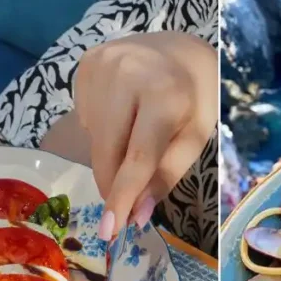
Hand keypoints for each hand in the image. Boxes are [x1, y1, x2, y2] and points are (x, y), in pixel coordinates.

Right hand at [72, 31, 216, 240]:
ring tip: (135, 137)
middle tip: (119, 210)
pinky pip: (85, 117)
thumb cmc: (195, 97)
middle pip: (108, 149)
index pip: (138, 155)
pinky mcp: (85, 64)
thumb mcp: (195, 137)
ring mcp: (101, 64)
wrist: (179, 49)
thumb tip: (137, 216)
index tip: (111, 231)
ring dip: (109, 154)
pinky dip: (101, 129)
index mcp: (165, 92)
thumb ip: (166, 175)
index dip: (123, 195)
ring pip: (93, 137)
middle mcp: (127, 73)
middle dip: (111, 185)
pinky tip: (122, 116)